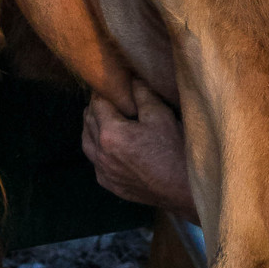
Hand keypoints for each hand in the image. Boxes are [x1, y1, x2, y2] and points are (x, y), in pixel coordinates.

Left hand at [82, 78, 194, 214]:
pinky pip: (95, 160)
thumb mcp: (160, 115)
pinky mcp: (109, 184)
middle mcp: (100, 153)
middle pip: (88, 120)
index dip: (103, 91)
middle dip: (97, 106)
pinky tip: (111, 144)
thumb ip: (142, 94)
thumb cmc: (173, 151)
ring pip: (86, 142)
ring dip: (93, 126)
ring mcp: (103, 171)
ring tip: (108, 118)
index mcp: (110, 133)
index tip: (112, 84)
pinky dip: (98, 147)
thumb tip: (132, 79)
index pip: (97, 103)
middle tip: (112, 98)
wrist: (182, 189)